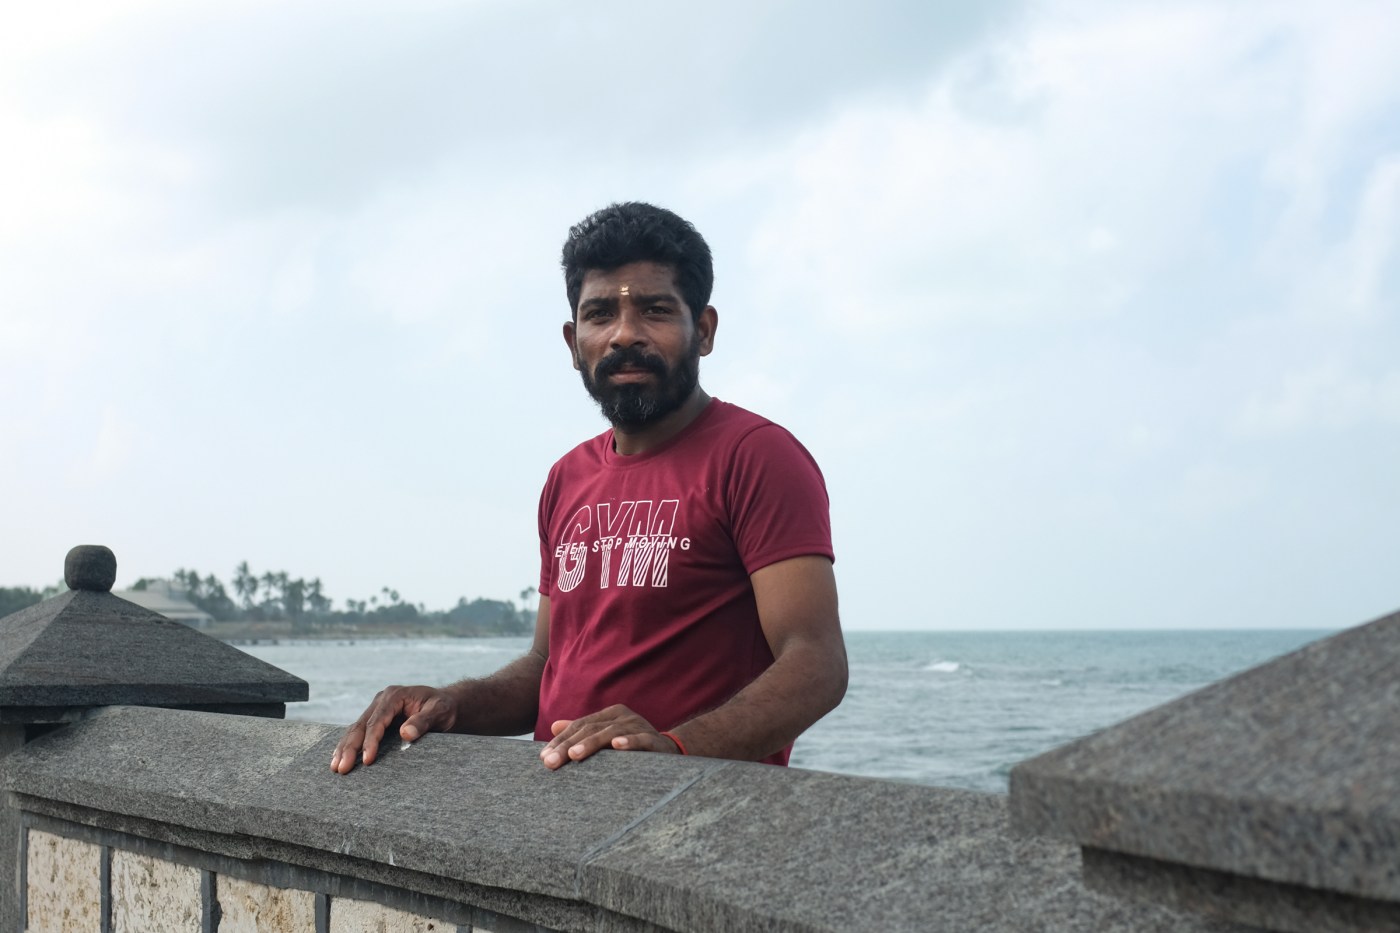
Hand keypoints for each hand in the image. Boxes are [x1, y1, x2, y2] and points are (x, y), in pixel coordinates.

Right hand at [331, 684, 458, 773]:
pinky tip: (339, 758)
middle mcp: (382, 700)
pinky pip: (359, 732)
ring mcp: (377, 709)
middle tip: (341, 769)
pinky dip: (348, 745)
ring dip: (344, 748)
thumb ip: (423, 721)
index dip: (371, 741)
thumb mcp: (439, 712)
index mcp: (395, 696)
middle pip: (361, 725)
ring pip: (355, 729)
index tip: (368, 760)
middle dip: (350, 748)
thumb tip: (406, 734)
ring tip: (335, 768)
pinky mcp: (376, 718)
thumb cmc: (444, 707)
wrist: (446, 704)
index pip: (377, 721)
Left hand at [539, 704, 681, 769]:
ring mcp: (639, 726)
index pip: (580, 726)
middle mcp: (622, 717)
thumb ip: (582, 731)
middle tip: (551, 762)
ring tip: (574, 755)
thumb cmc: (631, 745)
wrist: (669, 751)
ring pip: (611, 733)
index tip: (544, 757)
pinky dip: (629, 742)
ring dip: (592, 744)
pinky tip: (616, 746)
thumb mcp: (605, 737)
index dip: (561, 741)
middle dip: (568, 746)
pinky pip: (640, 740)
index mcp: (609, 715)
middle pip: (590, 729)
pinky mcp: (654, 740)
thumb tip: (554, 726)